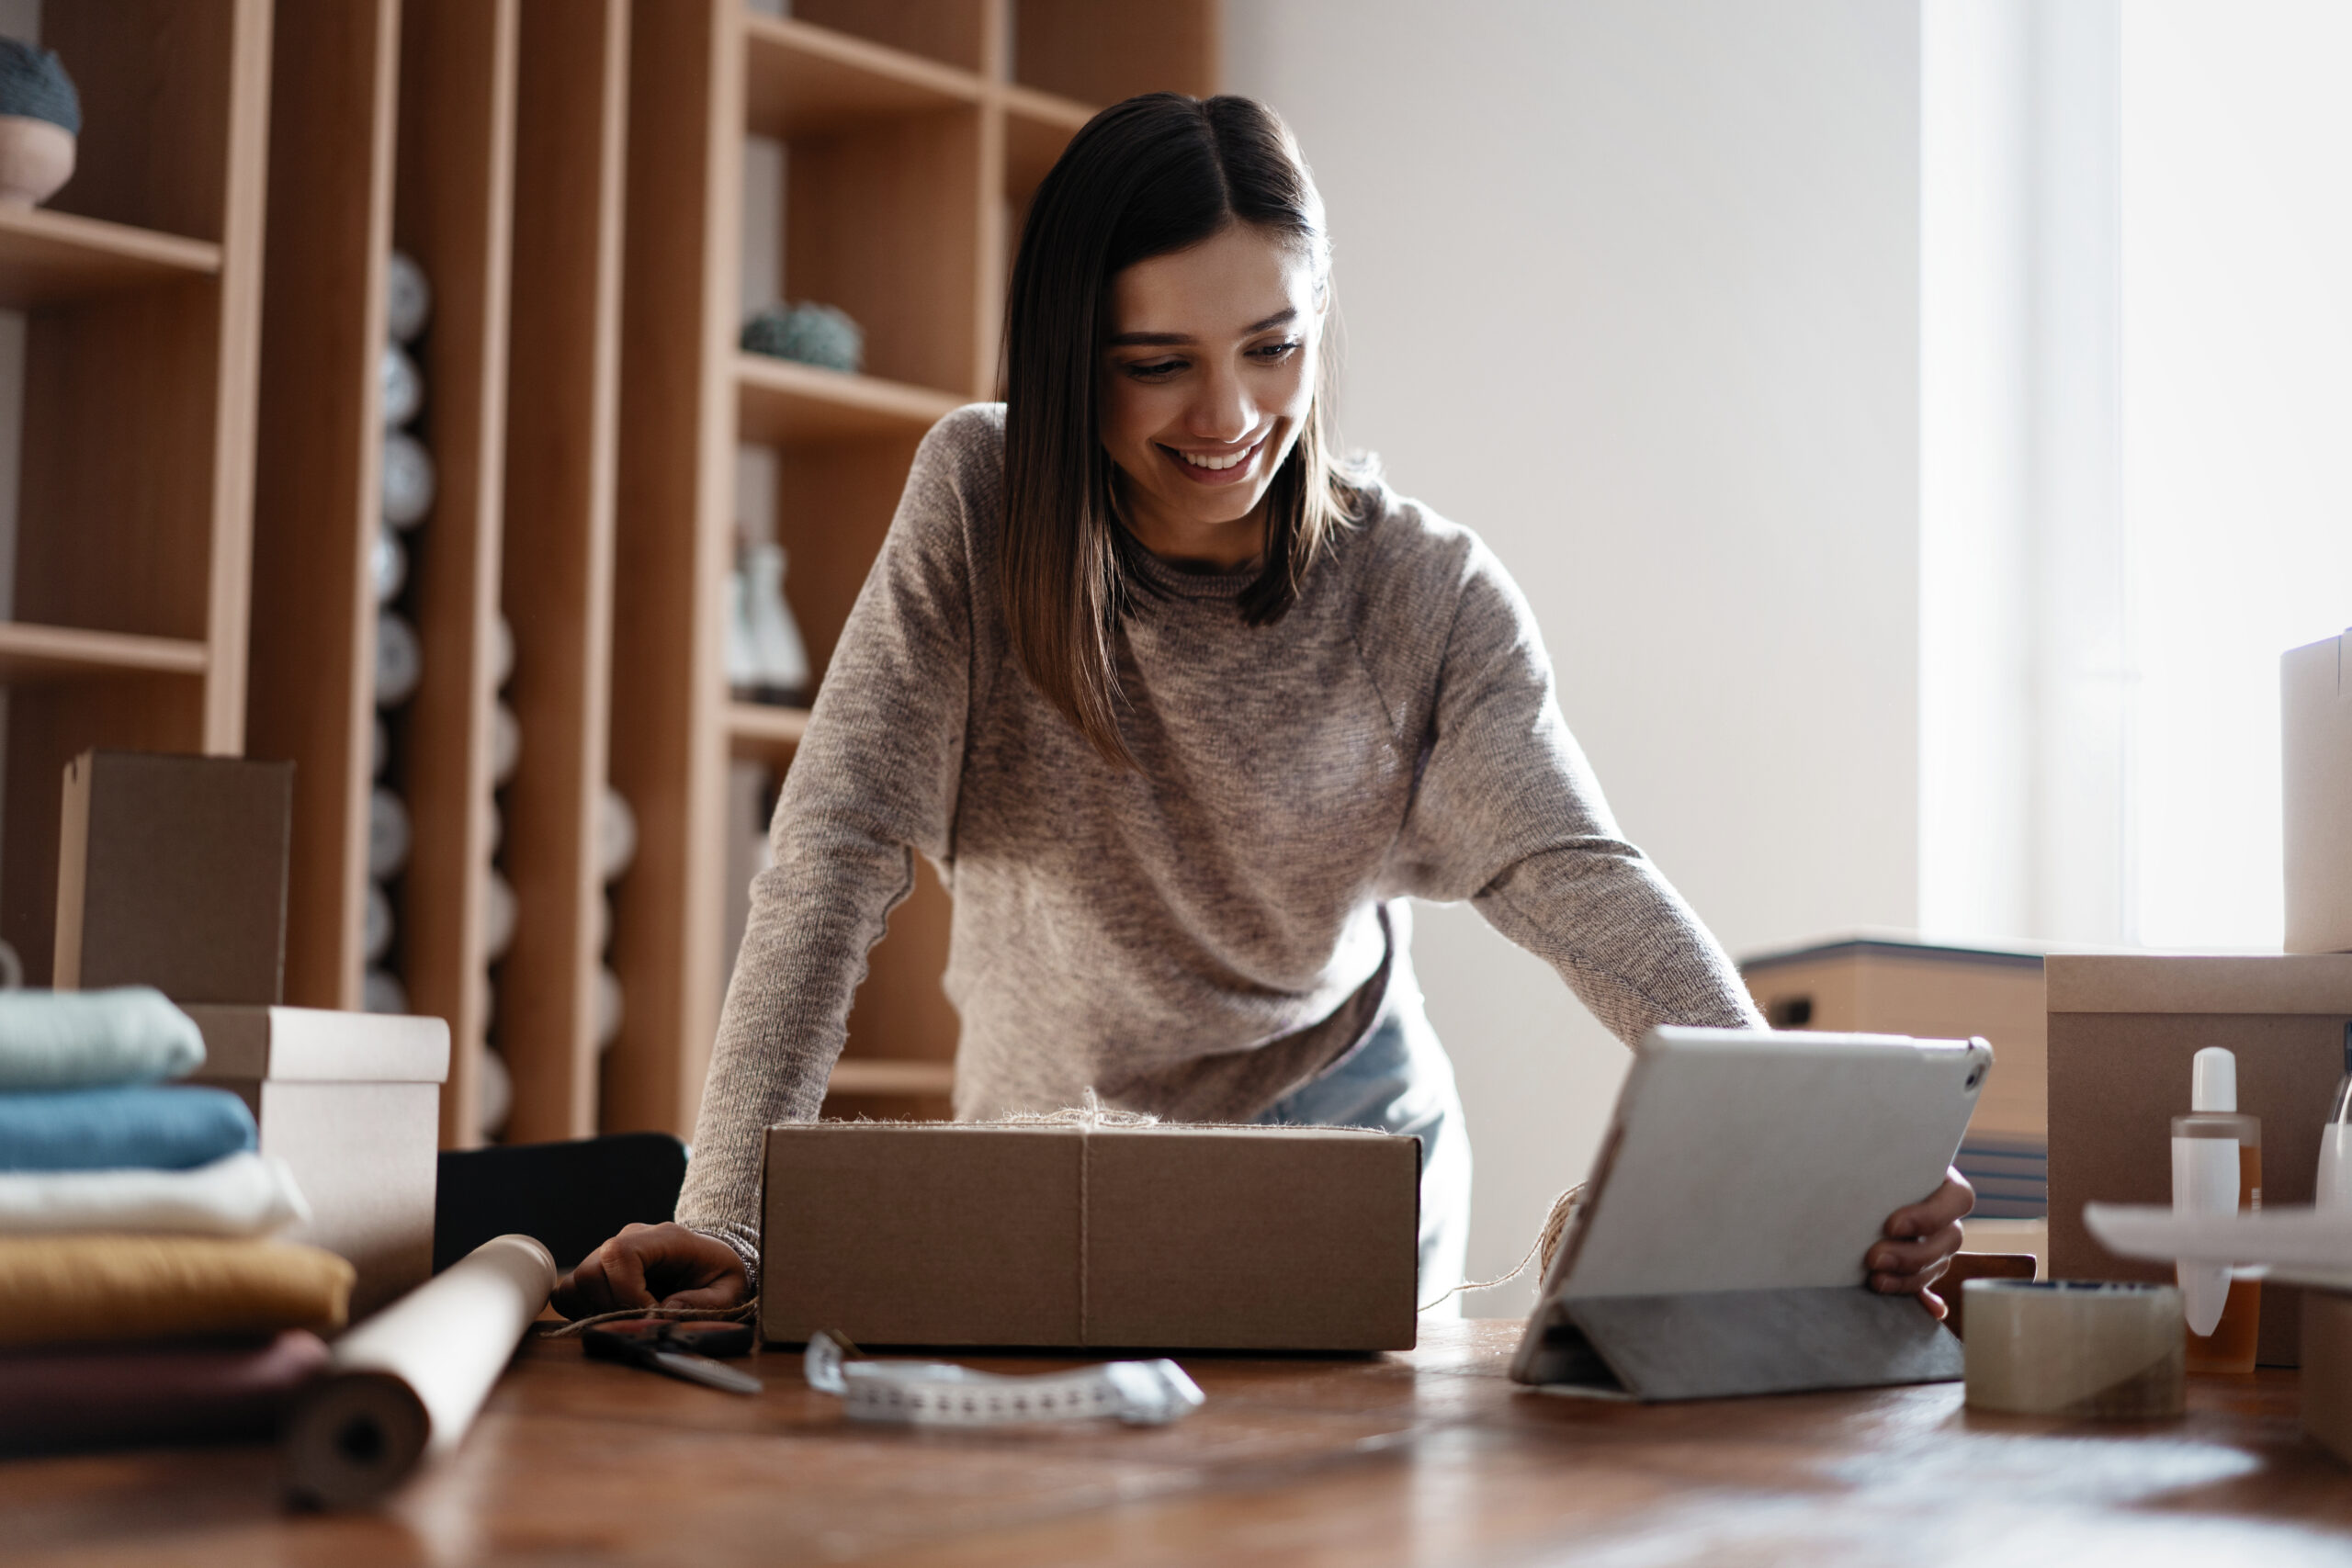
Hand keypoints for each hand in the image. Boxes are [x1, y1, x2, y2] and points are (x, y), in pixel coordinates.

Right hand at [551, 1221, 749, 1319]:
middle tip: (641, 1321)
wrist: (712, 1261)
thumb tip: (664, 1312)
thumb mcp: (728, 1289)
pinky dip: (584, 1309)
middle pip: (591, 1272)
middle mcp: (631, 1238)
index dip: (628, 1292)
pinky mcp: (599, 1269)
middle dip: (612, 1308)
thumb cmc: (720, 1274)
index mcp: (665, 1238)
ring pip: (577, 1283)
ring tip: (629, 1318)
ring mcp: (611, 1252)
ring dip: (597, 1310)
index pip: (620, 1254)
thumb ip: (704, 1302)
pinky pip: (571, 1291)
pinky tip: (614, 1316)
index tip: (651, 1314)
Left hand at [1866, 1168, 1973, 1318]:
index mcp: (1943, 1181)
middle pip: (1949, 1239)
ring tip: (1876, 1279)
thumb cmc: (1866, 1161)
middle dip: (1910, 1254)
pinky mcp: (1922, 1264)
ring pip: (1938, 1265)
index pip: (1958, 1199)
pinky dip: (1928, 1299)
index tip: (1891, 1225)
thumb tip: (1871, 1180)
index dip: (1929, 1216)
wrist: (1856, 1170)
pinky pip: (1931, 1286)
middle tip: (1873, 1258)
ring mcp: (1937, 1240)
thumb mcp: (1876, 1162)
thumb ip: (1876, 1173)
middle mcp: (1946, 1214)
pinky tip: (1932, 1309)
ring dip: (1909, 1278)